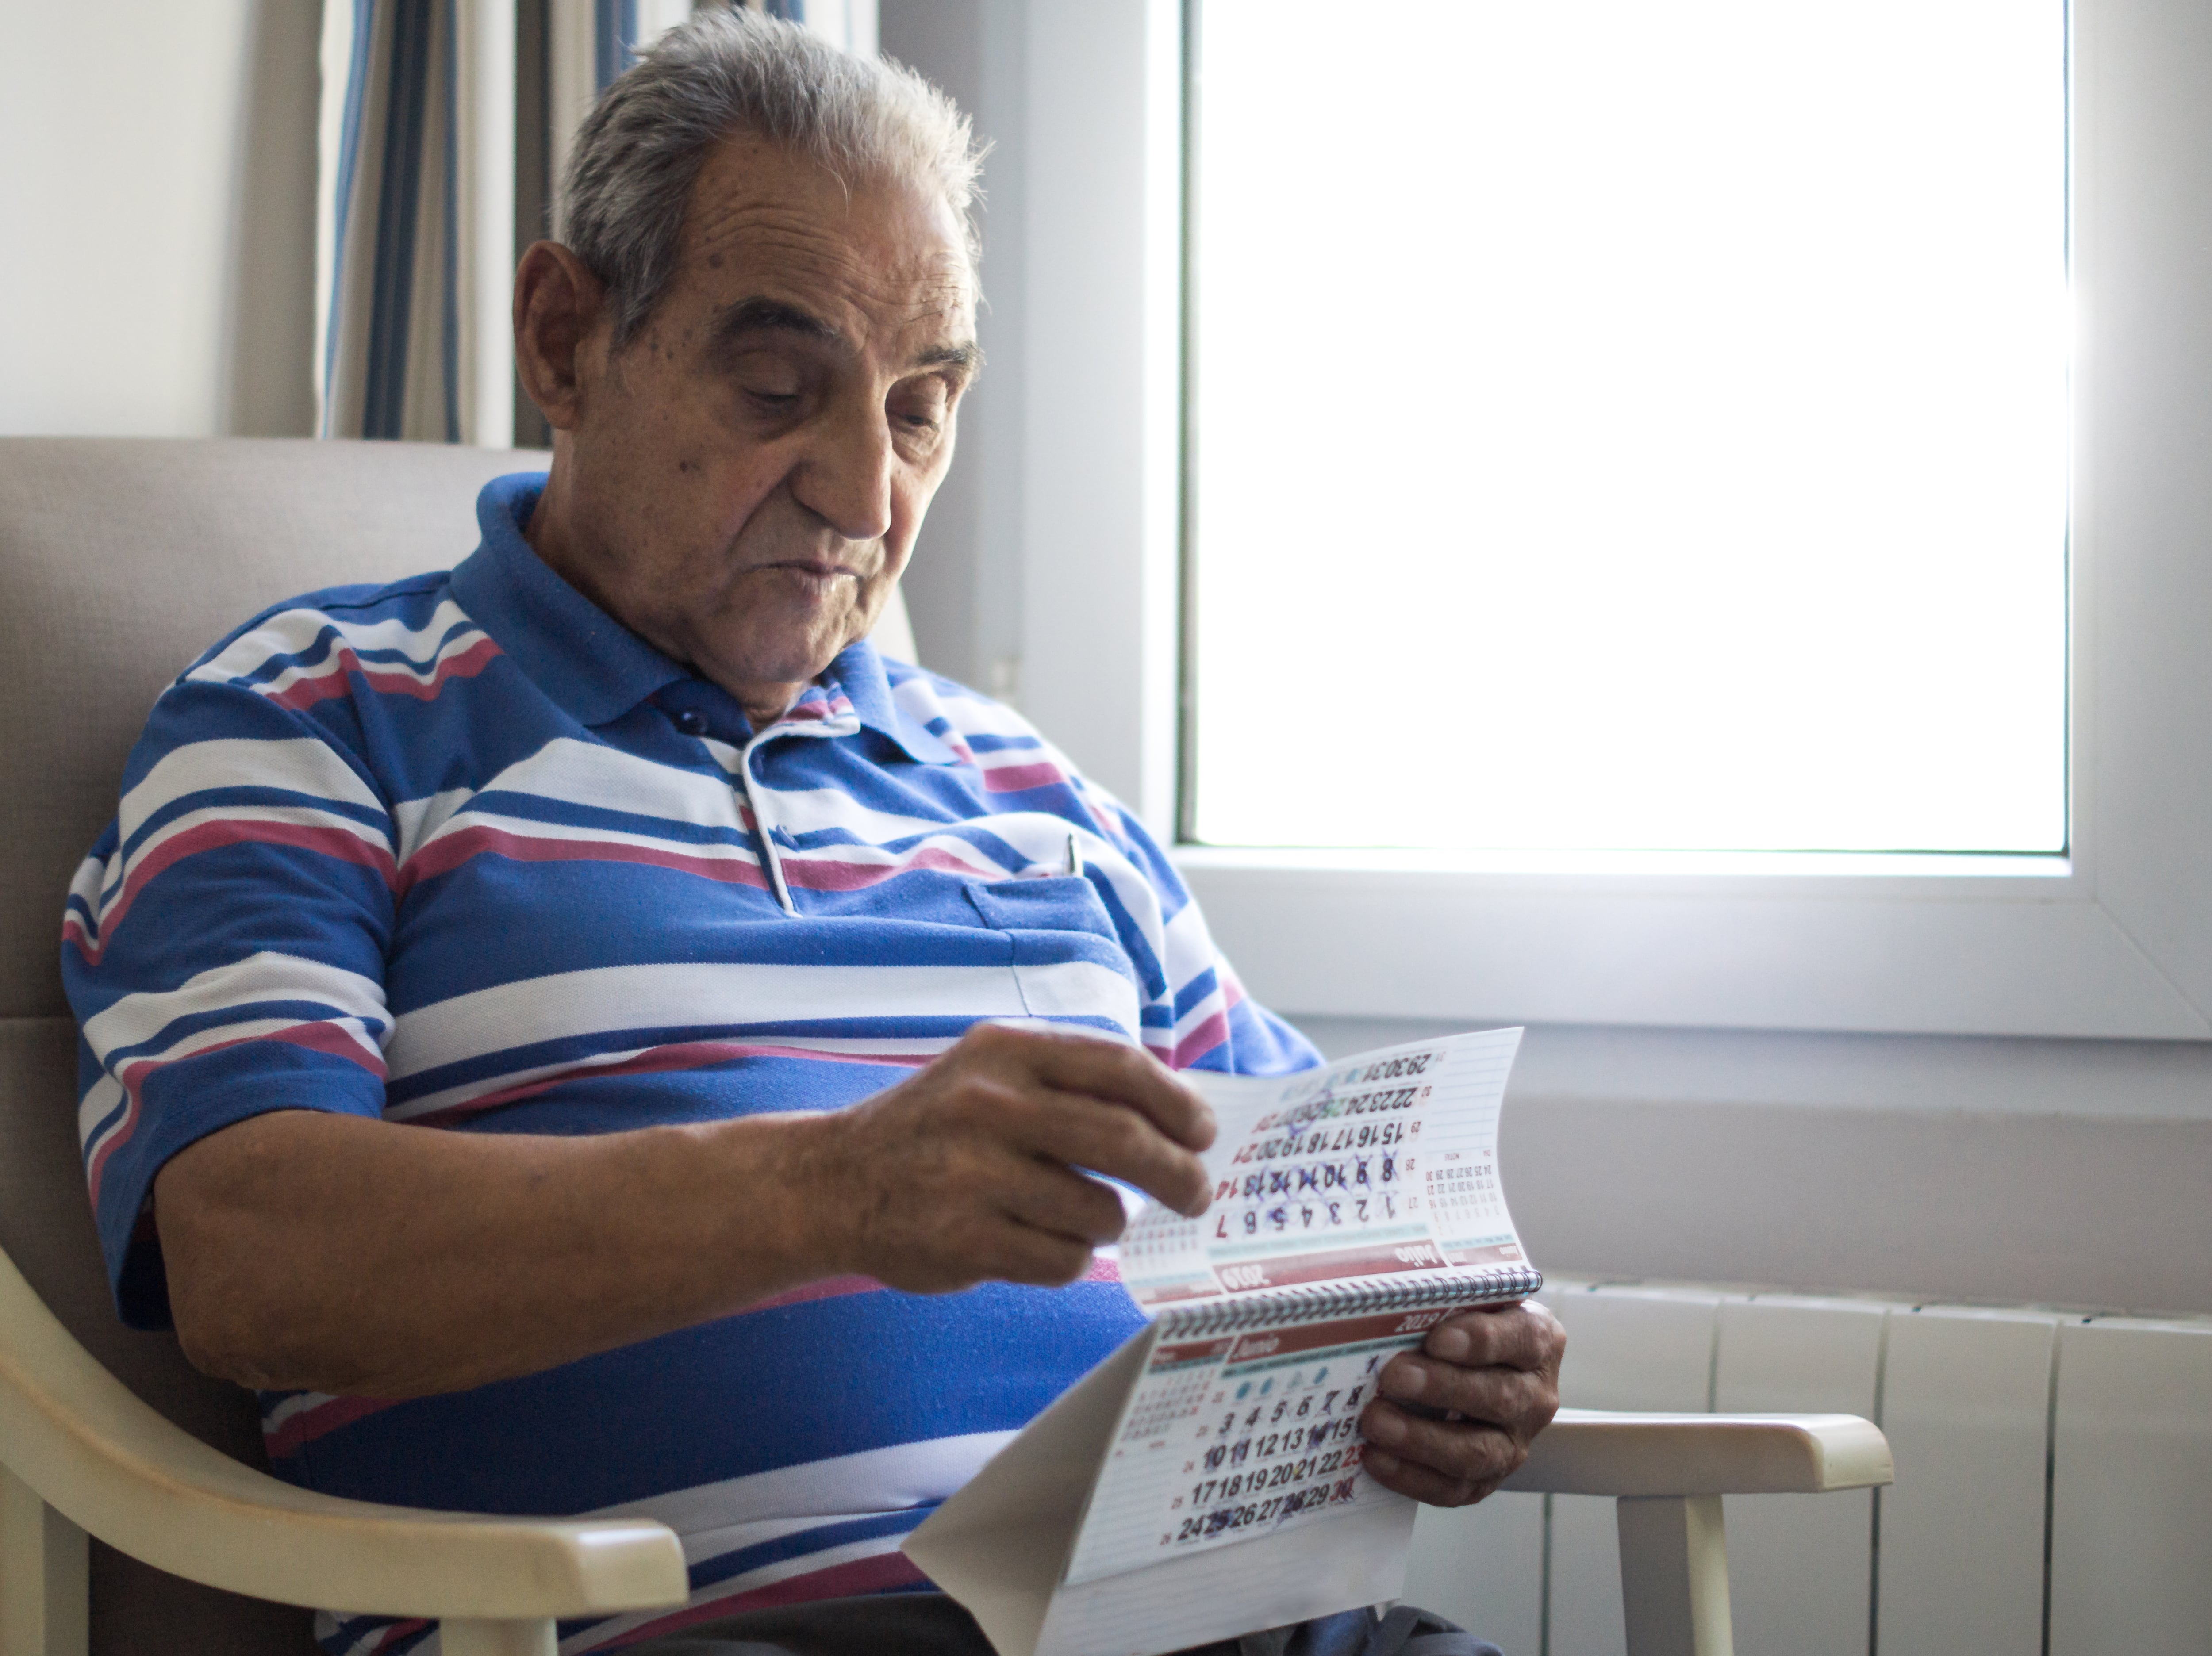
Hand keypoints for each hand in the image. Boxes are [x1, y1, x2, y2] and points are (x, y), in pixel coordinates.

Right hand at [790, 1022, 1215, 1294]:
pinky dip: (1070, 1258)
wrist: (831, 1181)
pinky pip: (1061, 1260)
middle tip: (1196, 1194)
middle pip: (1123, 1140)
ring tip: (1088, 1217)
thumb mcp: (990, 1072)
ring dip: (1110, 1223)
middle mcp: (989, 1105)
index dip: (1176, 1103)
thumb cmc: (935, 1128)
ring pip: (1097, 1212)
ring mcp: (973, 1174)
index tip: (1203, 1132)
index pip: (1119, 1068)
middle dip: (1177, 1173)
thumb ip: (1071, 1082)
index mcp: (1005, 1052)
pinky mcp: (963, 1239)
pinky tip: (1042, 1241)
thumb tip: (1177, 1116)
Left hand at [1358, 1300, 1564, 1505]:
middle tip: (1393, 1376)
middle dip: (1442, 1388)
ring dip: (1422, 1439)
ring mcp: (1514, 1444)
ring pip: (1477, 1452)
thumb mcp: (1472, 1304)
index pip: (1522, 1339)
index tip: (1437, 1339)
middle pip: (1498, 1397)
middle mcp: (1535, 1397)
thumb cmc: (1468, 1328)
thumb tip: (1387, 1294)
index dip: (1481, 1340)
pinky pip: (1453, 1488)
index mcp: (1539, 1342)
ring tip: (1375, 1421)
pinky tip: (1375, 1458)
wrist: (1485, 1378)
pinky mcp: (1486, 1481)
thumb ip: (1447, 1298)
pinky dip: (1411, 1476)